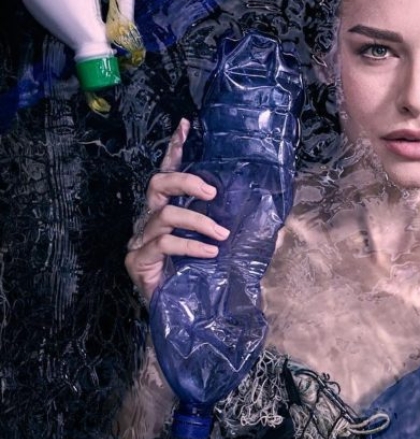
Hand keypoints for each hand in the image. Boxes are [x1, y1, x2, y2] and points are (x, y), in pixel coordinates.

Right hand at [124, 119, 229, 302]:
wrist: (180, 313)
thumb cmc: (198, 275)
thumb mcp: (216, 243)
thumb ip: (227, 223)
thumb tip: (262, 209)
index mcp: (168, 209)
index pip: (168, 171)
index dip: (175, 148)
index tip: (185, 125)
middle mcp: (151, 219)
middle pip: (158, 183)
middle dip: (184, 180)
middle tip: (210, 191)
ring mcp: (141, 239)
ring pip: (165, 214)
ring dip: (197, 221)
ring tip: (221, 234)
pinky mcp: (138, 260)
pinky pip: (164, 243)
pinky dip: (190, 246)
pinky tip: (209, 253)